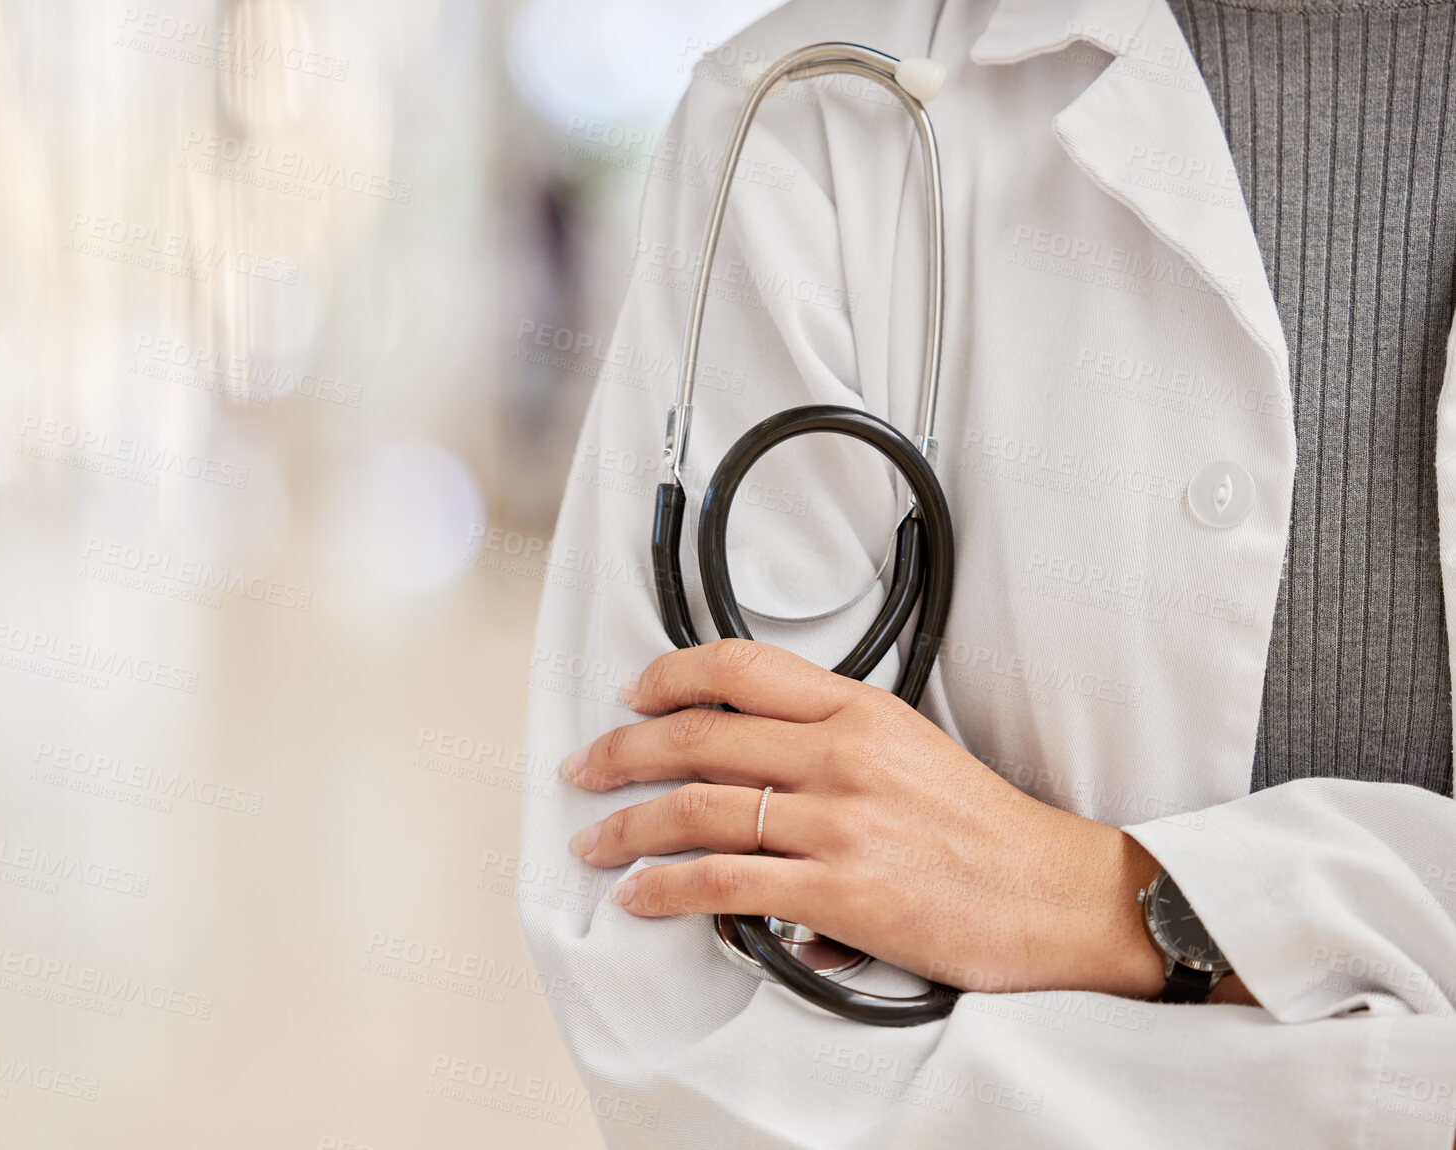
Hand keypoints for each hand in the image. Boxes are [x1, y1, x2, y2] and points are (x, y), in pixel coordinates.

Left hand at [564, 639, 1170, 996]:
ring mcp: (839, 823)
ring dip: (627, 827)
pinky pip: (725, 883)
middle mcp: (842, 756)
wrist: (1061, 895)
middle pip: (699, 738)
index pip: (741, 669)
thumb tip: (756, 768)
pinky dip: (667, 888)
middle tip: (586, 768)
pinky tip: (639, 894)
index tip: (633, 694)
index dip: (670, 676)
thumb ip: (833, 741)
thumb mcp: (912, 749)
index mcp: (860, 711)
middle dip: (623, 752)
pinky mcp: (840, 892)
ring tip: (593, 841)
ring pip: (698, 810)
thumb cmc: (988, 831)